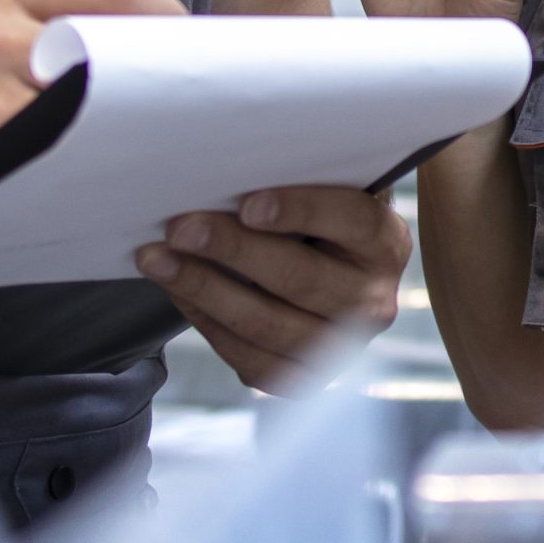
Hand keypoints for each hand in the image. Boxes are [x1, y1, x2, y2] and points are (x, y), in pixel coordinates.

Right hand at [0, 0, 181, 217]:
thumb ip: (63, 20)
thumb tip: (162, 42)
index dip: (169, 17)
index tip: (192, 49)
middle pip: (115, 46)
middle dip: (159, 79)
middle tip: (190, 106)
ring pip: (97, 110)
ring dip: (135, 130)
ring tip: (155, 144)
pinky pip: (63, 160)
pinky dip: (94, 169)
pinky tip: (108, 177)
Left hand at [137, 184, 412, 393]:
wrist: (323, 273)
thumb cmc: (312, 216)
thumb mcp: (322, 189)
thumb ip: (298, 176)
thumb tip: (230, 163)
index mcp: (385, 241)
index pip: (351, 220)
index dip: (300, 211)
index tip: (247, 204)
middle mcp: (373, 300)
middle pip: (301, 277)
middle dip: (232, 250)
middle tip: (179, 227)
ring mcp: (342, 348)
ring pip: (267, 324)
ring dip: (203, 288)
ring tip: (158, 259)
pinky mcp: (305, 379)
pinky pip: (251, 359)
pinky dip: (207, 322)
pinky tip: (179, 290)